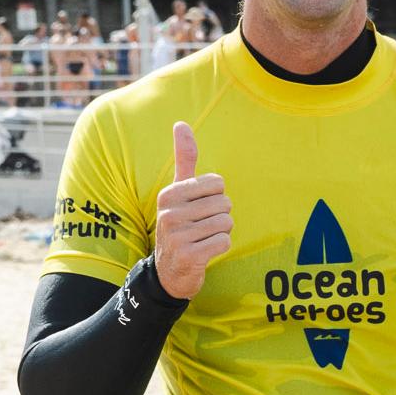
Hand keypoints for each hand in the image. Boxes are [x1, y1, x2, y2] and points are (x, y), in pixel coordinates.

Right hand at [154, 121, 232, 299]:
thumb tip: (181, 123)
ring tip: (203, 238)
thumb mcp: (178, 191)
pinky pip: (225, 242)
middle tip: (202, 227)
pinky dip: (221, 247)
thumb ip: (184, 158)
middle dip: (221, 216)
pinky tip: (205, 251)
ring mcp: (177, 235)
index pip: (218, 183)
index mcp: (169, 193)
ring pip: (226, 223)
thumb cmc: (180, 224)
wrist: (169, 270)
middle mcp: (169, 212)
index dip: (217, 197)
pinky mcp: (188, 256)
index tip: (200, 208)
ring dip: (221, 232)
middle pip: (225, 203)